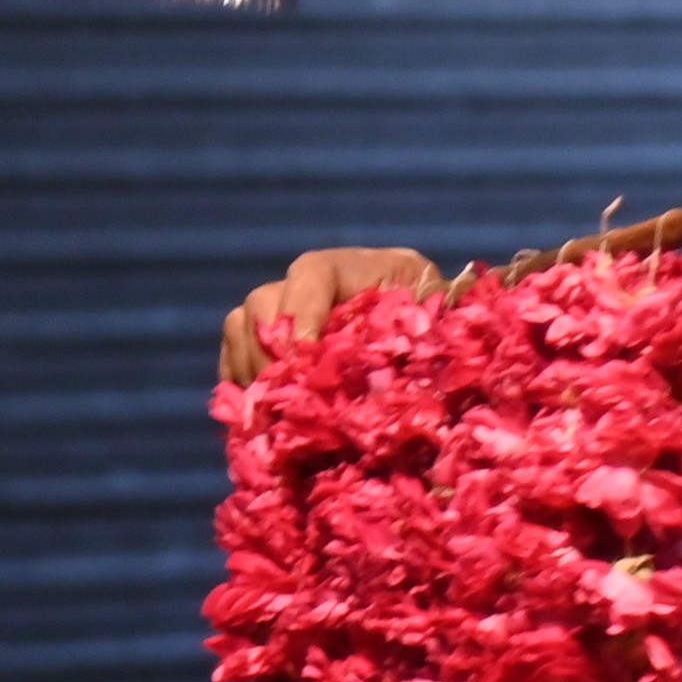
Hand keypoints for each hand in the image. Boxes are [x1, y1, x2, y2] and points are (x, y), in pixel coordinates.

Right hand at [217, 246, 444, 386]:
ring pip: (242, 324)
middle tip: (282, 395)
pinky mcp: (273, 339)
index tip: (303, 355)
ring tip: (270, 408)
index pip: (314, 272)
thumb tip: (398, 375)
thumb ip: (424, 338)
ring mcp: (288, 308)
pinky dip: (240, 380)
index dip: (302, 311)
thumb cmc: (448, 335)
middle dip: (269, 349)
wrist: (439, 341)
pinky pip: (234, 352)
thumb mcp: (445, 328)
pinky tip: (257, 413)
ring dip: (250, 367)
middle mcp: (315, 282)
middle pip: (265, 300)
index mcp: (363, 268)